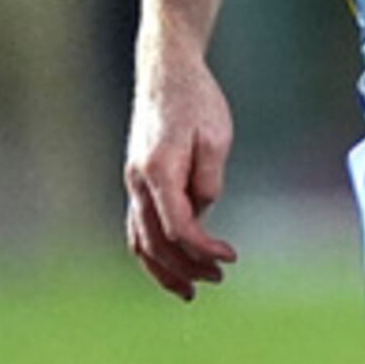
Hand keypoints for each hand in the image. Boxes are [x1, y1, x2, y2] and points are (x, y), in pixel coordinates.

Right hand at [124, 57, 238, 299]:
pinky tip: (174, 264)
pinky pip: (139, 226)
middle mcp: (137, 181)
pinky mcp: (137, 181)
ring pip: (139, 239)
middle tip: (218, 279)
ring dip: (164, 268)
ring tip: (191, 290)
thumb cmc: (196, 101)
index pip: (178, 227)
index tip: (232, 257)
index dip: (204, 249)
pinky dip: (154, 251)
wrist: (166, 73)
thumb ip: (209, 180)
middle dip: (185, 267)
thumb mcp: (216, 138)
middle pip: (155, 242)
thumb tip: (203, 212)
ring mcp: (132, 183)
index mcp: (158, 171)